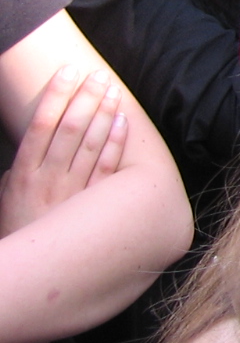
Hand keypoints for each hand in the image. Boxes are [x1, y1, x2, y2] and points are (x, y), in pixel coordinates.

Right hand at [0, 66, 126, 236]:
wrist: (29, 271)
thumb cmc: (17, 227)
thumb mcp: (6, 193)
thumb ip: (20, 165)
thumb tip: (34, 136)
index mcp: (22, 172)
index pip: (41, 124)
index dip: (57, 94)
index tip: (69, 71)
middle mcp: (48, 178)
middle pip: (71, 129)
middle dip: (86, 97)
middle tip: (98, 74)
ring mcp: (73, 192)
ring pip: (92, 144)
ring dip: (105, 114)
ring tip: (113, 90)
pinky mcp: (93, 205)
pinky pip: (108, 169)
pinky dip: (117, 143)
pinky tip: (123, 122)